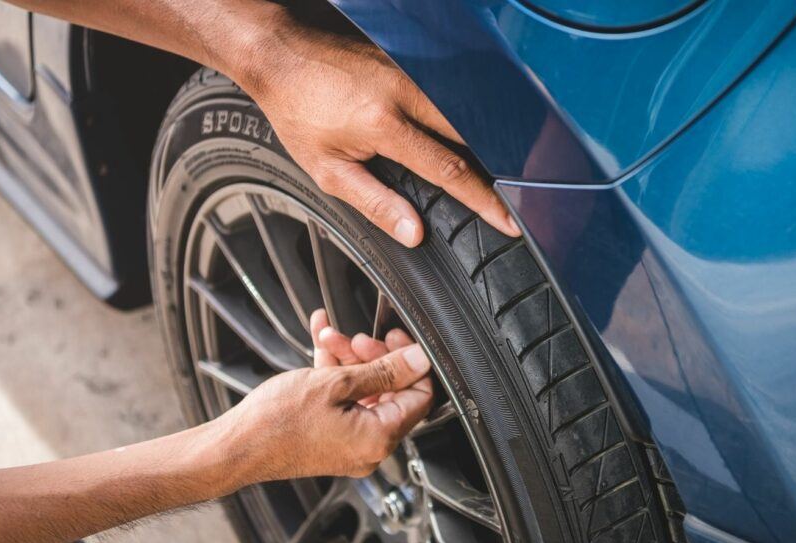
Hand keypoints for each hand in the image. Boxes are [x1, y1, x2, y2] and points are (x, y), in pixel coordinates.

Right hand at [213, 312, 433, 480]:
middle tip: (355, 338)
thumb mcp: (335, 383)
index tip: (396, 339)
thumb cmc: (276, 421)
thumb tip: (420, 359)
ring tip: (328, 337)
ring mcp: (352, 444)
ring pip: (365, 392)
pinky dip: (336, 374)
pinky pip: (345, 401)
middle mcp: (371, 447)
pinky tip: (322, 343)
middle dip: (372, 356)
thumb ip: (384, 370)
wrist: (234, 447)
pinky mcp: (333, 438)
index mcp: (379, 438)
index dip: (411, 362)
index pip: (420, 396)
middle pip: (391, 391)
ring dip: (350, 360)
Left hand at [234, 13, 519, 246]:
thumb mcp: (328, 171)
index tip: (508, 220)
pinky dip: (464, 121)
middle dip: (496, 171)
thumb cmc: (299, 113)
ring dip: (483, 145)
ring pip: (465, 114)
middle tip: (513, 201)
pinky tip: (467, 141)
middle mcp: (406, 93)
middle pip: (471, 137)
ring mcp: (412, 72)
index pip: (449, 170)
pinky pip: (449, 96)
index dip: (484, 200)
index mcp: (385, 125)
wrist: (281, 55)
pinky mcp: (411, 62)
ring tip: (496, 177)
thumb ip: (375, 203)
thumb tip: (414, 233)